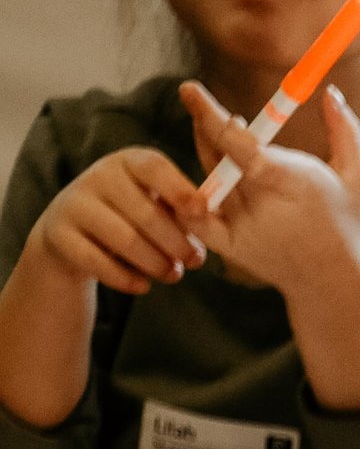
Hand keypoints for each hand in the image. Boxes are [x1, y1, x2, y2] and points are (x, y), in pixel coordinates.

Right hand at [31, 146, 206, 297]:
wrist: (72, 235)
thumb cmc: (129, 218)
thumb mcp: (153, 203)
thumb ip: (180, 210)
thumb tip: (211, 222)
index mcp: (128, 162)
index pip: (154, 167)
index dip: (180, 189)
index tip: (202, 212)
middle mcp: (99, 176)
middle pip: (145, 212)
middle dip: (176, 242)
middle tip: (194, 261)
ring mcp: (75, 203)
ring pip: (124, 240)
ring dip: (156, 263)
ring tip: (173, 274)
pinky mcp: (59, 234)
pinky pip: (98, 262)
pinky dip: (126, 279)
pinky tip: (143, 286)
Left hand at [180, 80, 359, 410]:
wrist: (329, 281)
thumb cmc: (345, 222)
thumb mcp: (357, 176)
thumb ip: (345, 130)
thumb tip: (330, 91)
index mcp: (288, 183)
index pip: (238, 146)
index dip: (210, 116)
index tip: (190, 90)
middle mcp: (259, 206)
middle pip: (216, 155)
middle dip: (203, 124)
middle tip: (198, 101)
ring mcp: (239, 227)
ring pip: (209, 176)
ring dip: (207, 149)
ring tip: (221, 134)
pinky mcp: (226, 246)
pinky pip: (194, 212)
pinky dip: (189, 189)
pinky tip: (204, 169)